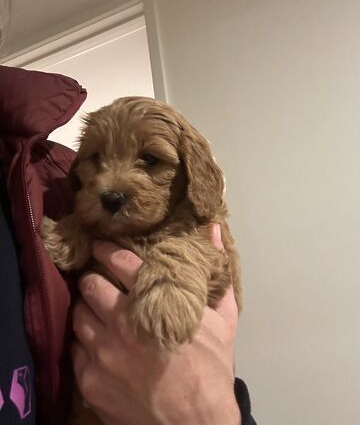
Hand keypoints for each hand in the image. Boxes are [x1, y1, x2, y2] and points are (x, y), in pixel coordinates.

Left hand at [72, 224, 240, 424]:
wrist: (196, 424)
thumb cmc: (211, 368)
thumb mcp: (222, 318)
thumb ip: (214, 271)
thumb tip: (214, 229)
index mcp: (151, 301)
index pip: (119, 261)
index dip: (109, 249)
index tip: (103, 247)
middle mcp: (120, 322)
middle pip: (91, 283)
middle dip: (94, 276)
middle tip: (99, 277)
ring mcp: (101, 352)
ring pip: (78, 313)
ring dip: (87, 307)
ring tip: (97, 308)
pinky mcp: (90, 379)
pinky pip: (76, 348)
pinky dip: (85, 341)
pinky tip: (97, 342)